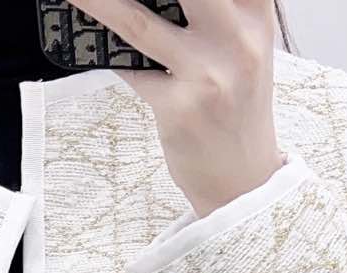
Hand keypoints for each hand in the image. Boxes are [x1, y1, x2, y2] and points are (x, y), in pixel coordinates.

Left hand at [77, 0, 284, 218]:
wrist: (245, 180)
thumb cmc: (236, 106)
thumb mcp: (242, 45)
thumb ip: (216, 7)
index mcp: (256, 11)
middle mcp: (239, 37)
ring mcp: (209, 73)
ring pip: (139, 21)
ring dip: (98, 2)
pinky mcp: (180, 108)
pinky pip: (130, 69)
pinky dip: (108, 53)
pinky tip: (89, 38)